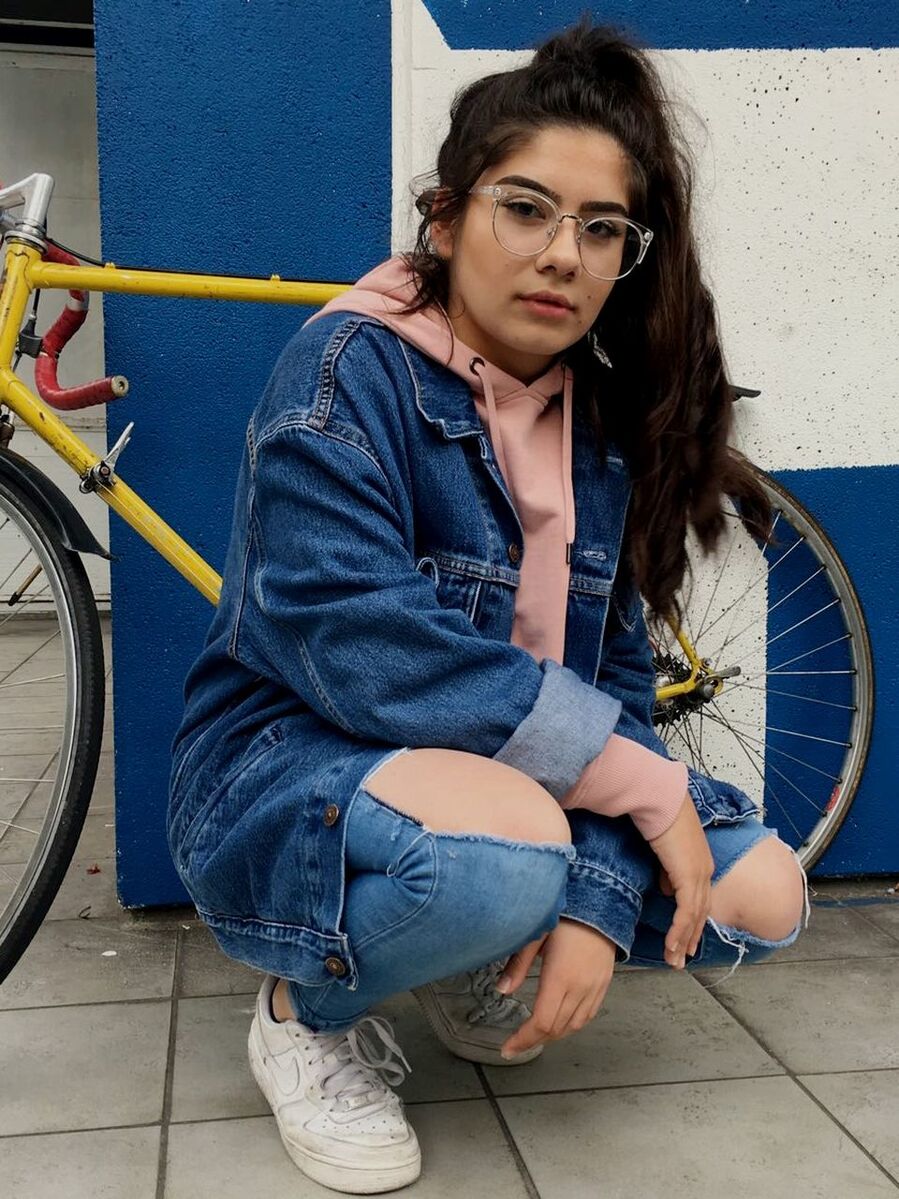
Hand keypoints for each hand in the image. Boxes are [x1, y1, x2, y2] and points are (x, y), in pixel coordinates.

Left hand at [495, 918, 616, 1058]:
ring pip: (572, 1027)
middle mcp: (580, 988)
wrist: (601, 904)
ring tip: (533, 1036)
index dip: (523, 1040)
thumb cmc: (567, 916)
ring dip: (552, 1036)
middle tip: (514, 1044)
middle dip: (533, 1041)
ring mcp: (594, 989)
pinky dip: (571, 1026)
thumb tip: (502, 989)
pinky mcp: (603, 986)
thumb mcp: (536, 935)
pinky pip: (587, 1017)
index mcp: (560, 977)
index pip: (541, 1022)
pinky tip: (559, 1024)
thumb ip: (518, 965)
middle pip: (555, 1029)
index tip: (508, 1048)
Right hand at [647, 793, 713, 969]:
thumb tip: (667, 887)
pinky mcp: (689, 877)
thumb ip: (669, 870)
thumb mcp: (665, 848)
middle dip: (690, 939)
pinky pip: (685, 913)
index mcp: (701, 863)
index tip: (684, 941)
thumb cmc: (658, 815)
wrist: (660, 800)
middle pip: (701, 914)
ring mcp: (699, 874)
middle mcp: (705, 870)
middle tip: (680, 960)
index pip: (699, 900)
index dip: (692, 923)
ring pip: (694, 918)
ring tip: (674, 961)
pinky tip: (671, 945)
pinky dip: (678, 931)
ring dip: (683, 941)